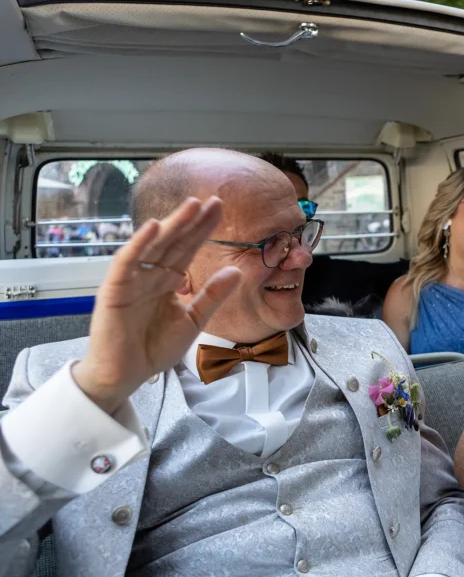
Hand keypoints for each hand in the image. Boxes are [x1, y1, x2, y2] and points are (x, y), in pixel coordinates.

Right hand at [72, 197, 240, 412]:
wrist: (128, 375)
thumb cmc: (154, 348)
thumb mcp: (194, 320)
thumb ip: (212, 295)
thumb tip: (237, 272)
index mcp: (167, 280)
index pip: (188, 248)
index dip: (203, 229)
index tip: (220, 209)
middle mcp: (150, 274)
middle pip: (174, 242)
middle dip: (193, 222)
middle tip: (213, 201)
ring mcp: (132, 280)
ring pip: (153, 246)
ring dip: (171, 225)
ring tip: (191, 206)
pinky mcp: (114, 290)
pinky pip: (127, 263)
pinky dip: (139, 245)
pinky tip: (154, 227)